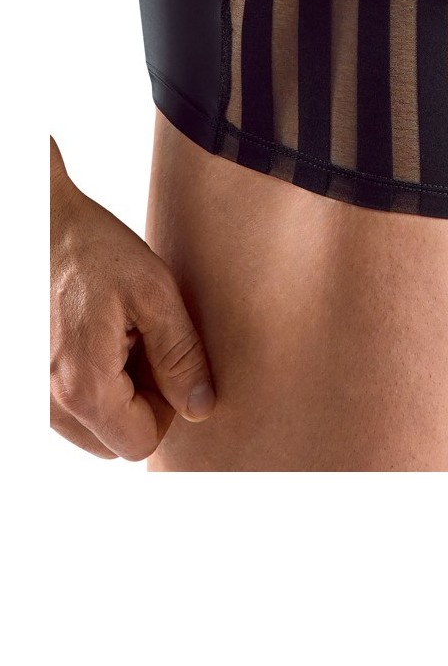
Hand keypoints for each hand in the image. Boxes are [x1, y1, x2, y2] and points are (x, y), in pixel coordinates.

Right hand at [50, 138, 215, 460]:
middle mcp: (47, 402)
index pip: (140, 442)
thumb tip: (200, 407)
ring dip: (116, 395)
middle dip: (141, 405)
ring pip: (91, 427)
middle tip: (146, 346)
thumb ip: (181, 356)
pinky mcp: (28, 379)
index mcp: (83, 386)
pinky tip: (99, 336)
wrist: (40, 222)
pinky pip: (70, 406)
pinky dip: (92, 382)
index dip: (167, 408)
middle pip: (114, 442)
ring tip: (121, 337)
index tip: (167, 361)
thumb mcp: (154, 292)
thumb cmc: (94, 249)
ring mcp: (32, 393)